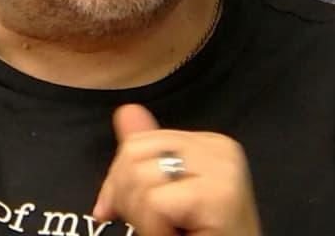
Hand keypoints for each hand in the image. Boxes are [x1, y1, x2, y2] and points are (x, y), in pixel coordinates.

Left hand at [92, 104, 261, 235]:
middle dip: (125, 195)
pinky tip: (173, 235)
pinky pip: (155, 202)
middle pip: (136, 152)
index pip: (140, 142)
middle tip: (146, 224)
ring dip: (141, 217)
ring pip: (141, 176)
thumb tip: (125, 111)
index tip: (111, 210)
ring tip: (166, 231)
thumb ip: (145, 158)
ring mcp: (223, 168)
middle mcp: (220, 148)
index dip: (118, 180)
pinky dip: (152, 227)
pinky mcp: (219, 194)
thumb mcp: (166, 195)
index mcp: (209, 144)